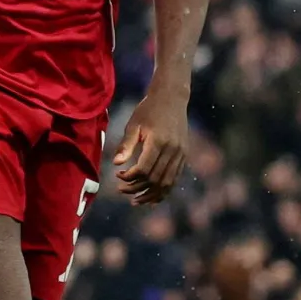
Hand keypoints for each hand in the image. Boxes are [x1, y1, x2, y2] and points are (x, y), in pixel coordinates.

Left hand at [113, 85, 189, 204]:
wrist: (171, 98)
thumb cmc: (148, 110)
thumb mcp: (133, 124)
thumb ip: (126, 144)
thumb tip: (116, 164)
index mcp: (158, 142)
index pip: (144, 169)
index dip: (130, 178)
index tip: (118, 176)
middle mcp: (172, 150)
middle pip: (155, 179)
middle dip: (137, 189)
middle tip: (121, 190)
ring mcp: (180, 154)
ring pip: (167, 183)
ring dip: (151, 195)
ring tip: (136, 201)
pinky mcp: (184, 156)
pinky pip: (175, 178)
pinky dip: (164, 190)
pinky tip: (153, 197)